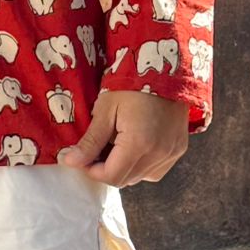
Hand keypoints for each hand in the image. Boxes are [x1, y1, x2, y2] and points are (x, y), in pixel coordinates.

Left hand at [61, 90, 188, 185]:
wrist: (163, 69)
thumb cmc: (130, 85)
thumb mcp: (105, 109)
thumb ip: (90, 140)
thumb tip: (70, 162)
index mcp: (139, 143)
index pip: (111, 176)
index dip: (92, 171)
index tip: (81, 157)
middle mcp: (159, 154)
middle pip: (126, 179)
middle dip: (106, 169)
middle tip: (94, 150)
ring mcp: (172, 153)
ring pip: (140, 177)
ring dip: (123, 168)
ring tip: (114, 144)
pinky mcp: (178, 150)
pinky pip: (155, 170)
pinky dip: (141, 165)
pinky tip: (133, 146)